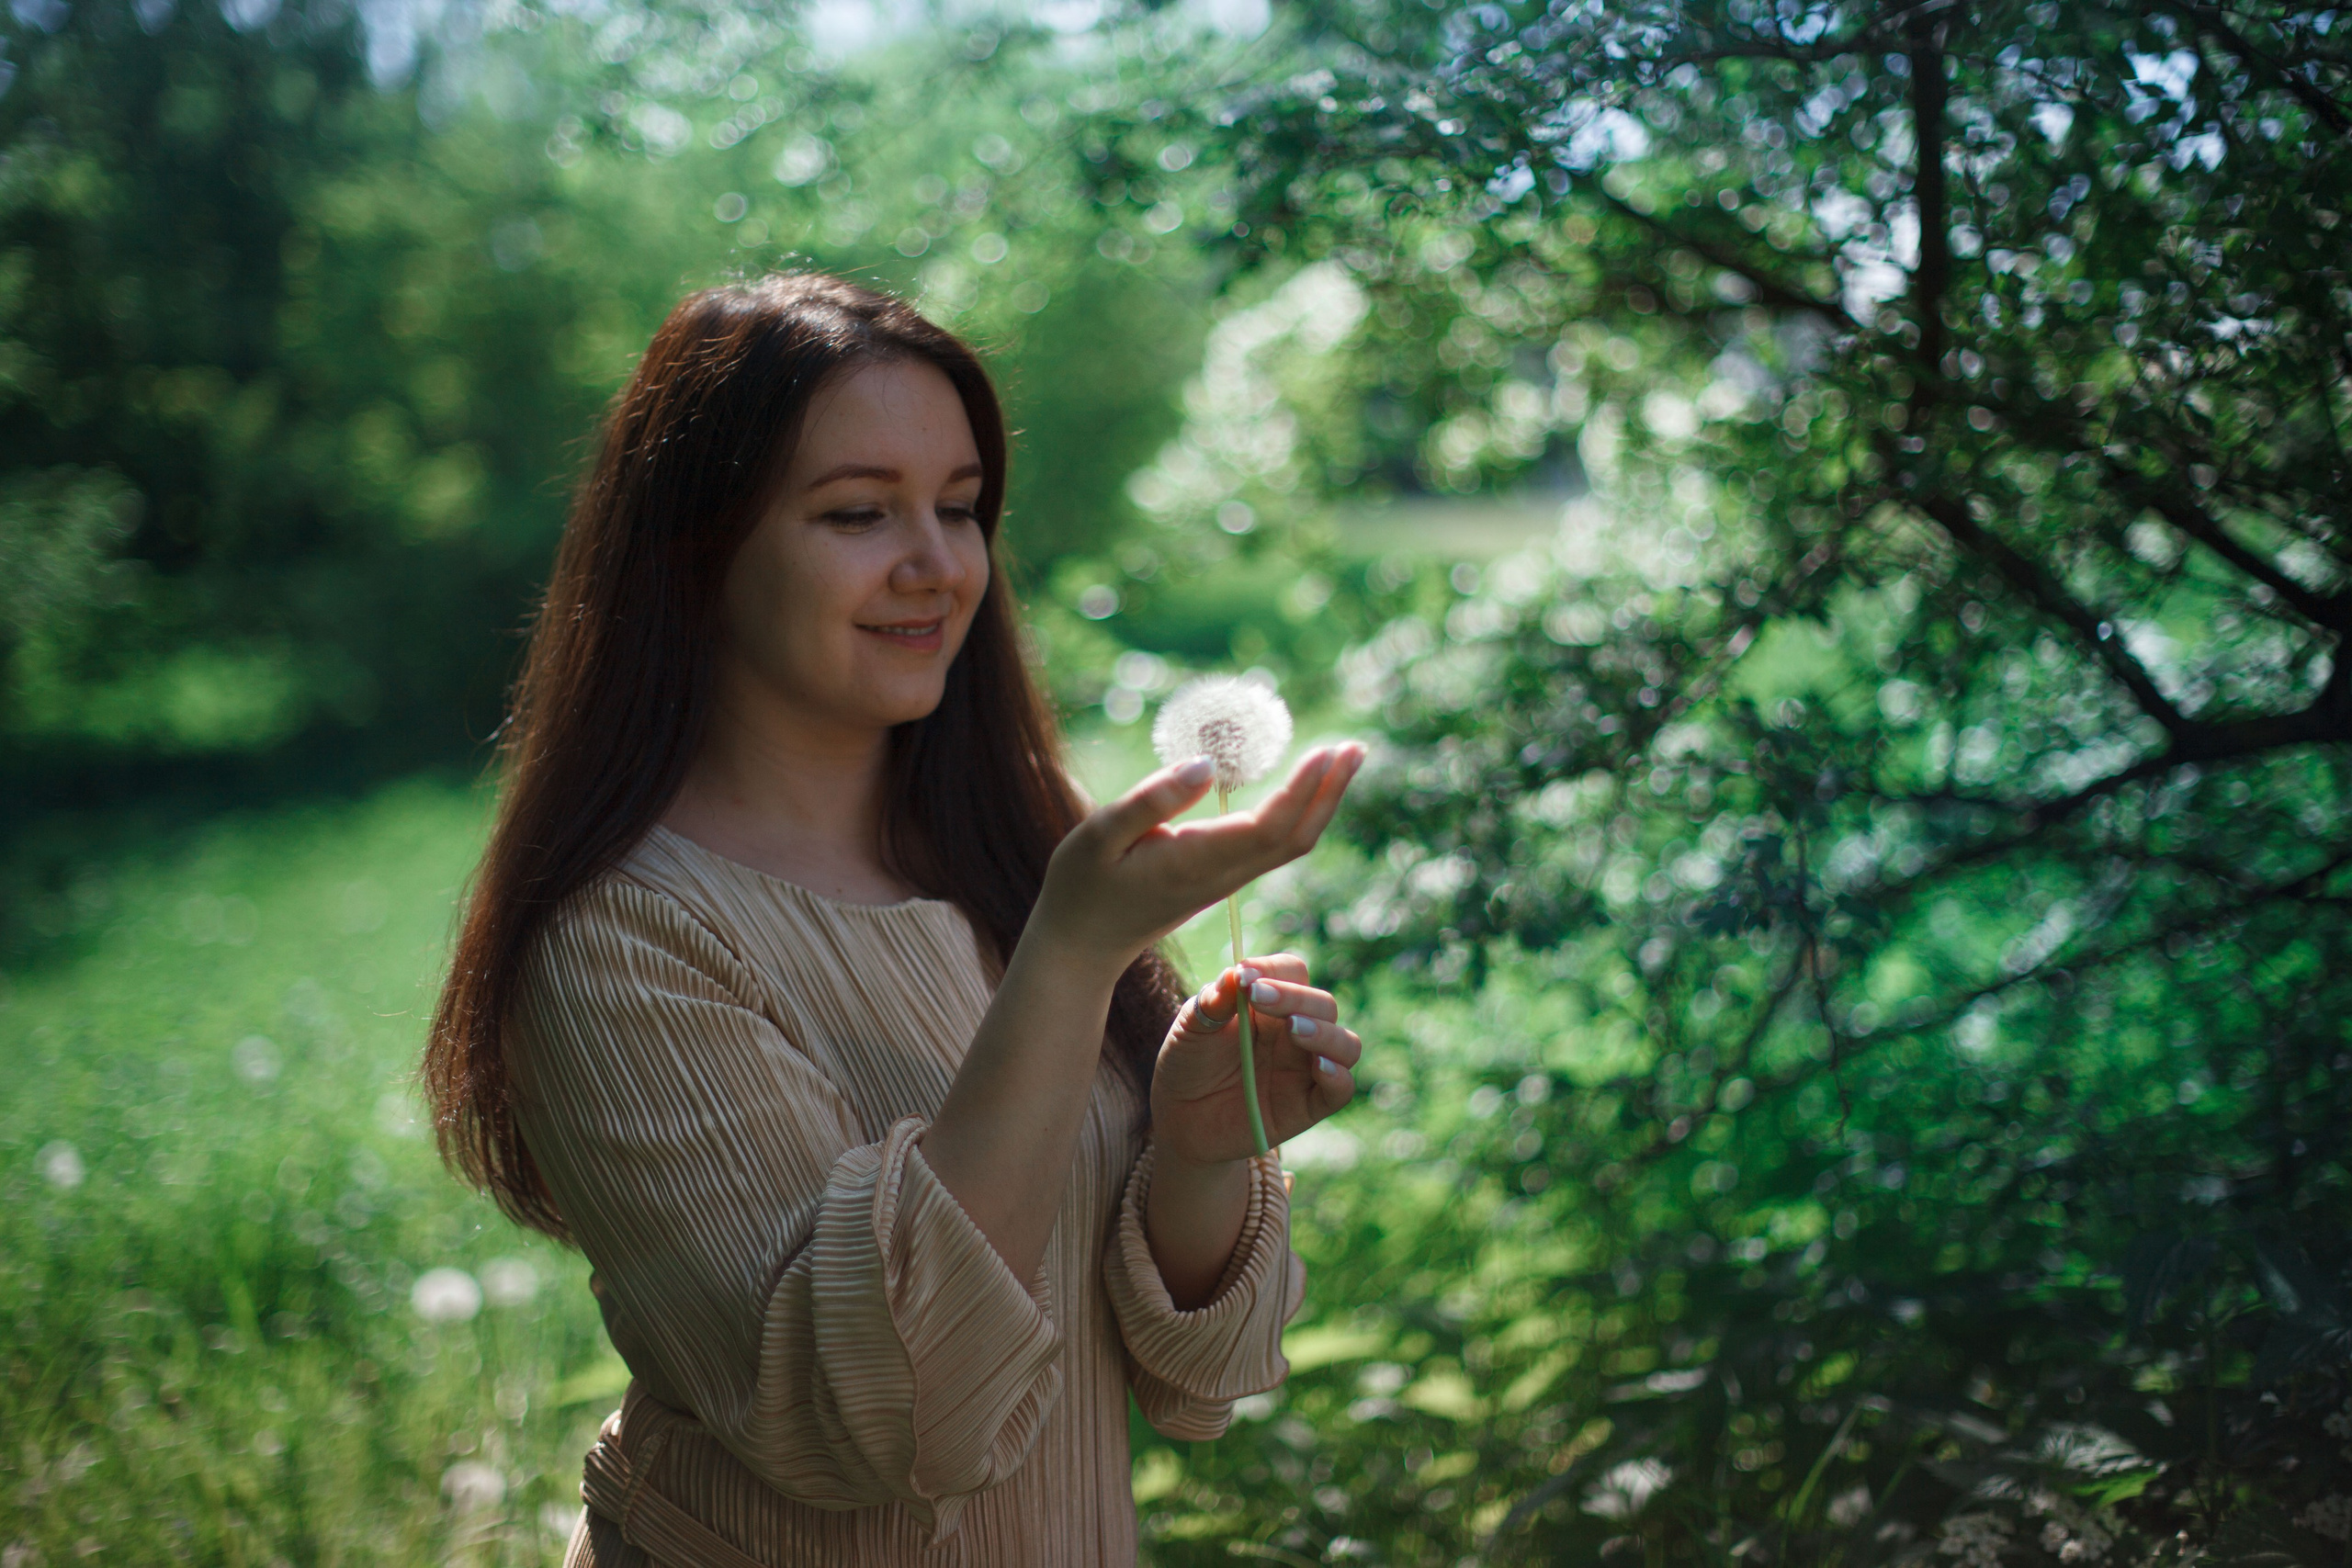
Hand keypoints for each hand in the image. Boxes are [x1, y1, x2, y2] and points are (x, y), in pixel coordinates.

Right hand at [1032, 743, 1364, 974]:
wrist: (1082, 944)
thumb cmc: (1083, 884)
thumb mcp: (1100, 835)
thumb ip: (1152, 800)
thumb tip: (1207, 764)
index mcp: (1196, 862)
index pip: (1269, 827)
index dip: (1303, 790)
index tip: (1326, 750)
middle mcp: (1223, 874)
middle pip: (1296, 838)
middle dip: (1330, 792)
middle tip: (1357, 746)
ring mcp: (1226, 879)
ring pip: (1291, 843)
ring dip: (1323, 800)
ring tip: (1346, 757)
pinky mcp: (1222, 877)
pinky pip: (1276, 845)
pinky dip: (1301, 812)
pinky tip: (1309, 786)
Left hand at [1151, 954, 1360, 1167]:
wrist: (1181, 1119)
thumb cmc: (1188, 1064)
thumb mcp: (1190, 1028)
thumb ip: (1213, 1001)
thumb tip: (1236, 972)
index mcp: (1271, 1002)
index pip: (1292, 972)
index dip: (1273, 969)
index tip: (1244, 976)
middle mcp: (1296, 1030)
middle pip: (1322, 1003)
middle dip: (1294, 997)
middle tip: (1258, 997)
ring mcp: (1306, 1068)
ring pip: (1345, 1043)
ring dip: (1323, 1032)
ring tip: (1293, 1028)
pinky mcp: (1310, 1105)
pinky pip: (1341, 1089)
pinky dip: (1337, 1076)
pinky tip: (1318, 1066)